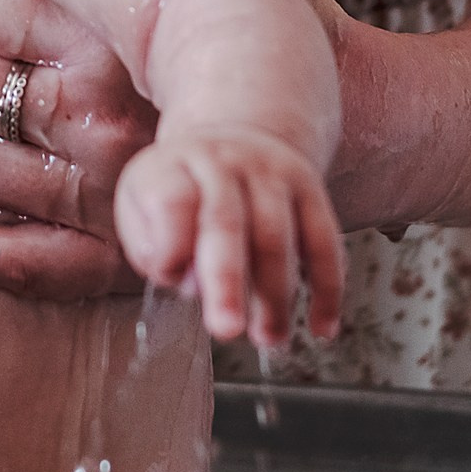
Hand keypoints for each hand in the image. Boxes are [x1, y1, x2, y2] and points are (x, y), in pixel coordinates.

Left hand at [116, 126, 344, 345]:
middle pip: (226, 223)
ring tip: (269, 339)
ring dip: (277, 296)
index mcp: (172, 166)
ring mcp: (272, 172)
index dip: (171, 244)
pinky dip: (327, 288)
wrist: (238, 132)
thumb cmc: (180, 186)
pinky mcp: (311, 188)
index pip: (171, 201)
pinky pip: (324, 242)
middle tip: (226, 331)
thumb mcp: (143, 200)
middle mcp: (224, 163)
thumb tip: (182, 278)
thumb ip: (150, 243)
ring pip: (278, 237)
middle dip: (228, 282)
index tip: (169, 277)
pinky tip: (321, 327)